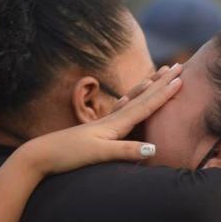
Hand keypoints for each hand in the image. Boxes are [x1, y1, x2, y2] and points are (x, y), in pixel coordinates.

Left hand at [20, 65, 183, 175]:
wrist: (40, 156)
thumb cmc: (69, 155)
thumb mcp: (99, 155)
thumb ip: (126, 151)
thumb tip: (154, 150)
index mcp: (116, 124)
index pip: (146, 105)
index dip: (165, 92)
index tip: (181, 78)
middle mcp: (111, 120)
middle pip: (142, 97)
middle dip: (161, 82)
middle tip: (177, 66)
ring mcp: (102, 124)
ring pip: (131, 101)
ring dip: (146, 88)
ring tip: (156, 75)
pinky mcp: (94, 131)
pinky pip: (117, 112)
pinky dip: (127, 102)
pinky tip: (125, 99)